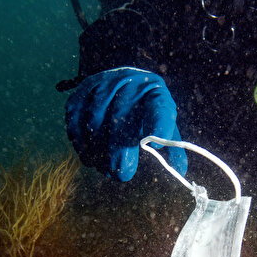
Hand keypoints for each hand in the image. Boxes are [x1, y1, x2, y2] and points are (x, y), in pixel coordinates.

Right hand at [65, 68, 187, 180]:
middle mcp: (128, 82)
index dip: (159, 125)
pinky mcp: (81, 91)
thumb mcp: (162, 121)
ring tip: (106, 170)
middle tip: (122, 175)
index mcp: (154, 90)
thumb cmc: (145, 108)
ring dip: (98, 151)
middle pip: (121, 117)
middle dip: (119, 151)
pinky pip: (76, 120)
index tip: (156, 147)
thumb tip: (179, 170)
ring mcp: (102, 84)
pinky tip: (90, 159)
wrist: (121, 81)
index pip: (158, 106)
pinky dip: (81, 144)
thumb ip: (171, 144)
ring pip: (95, 121)